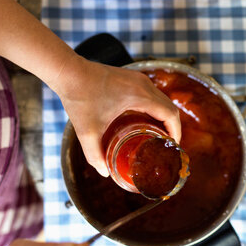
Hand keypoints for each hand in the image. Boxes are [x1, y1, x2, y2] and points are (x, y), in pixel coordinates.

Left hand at [55, 56, 180, 176]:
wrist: (69, 72)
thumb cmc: (79, 98)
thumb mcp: (87, 131)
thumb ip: (94, 155)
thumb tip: (104, 172)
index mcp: (140, 96)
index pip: (170, 114)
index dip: (175, 131)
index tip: (173, 146)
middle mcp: (144, 85)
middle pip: (170, 107)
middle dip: (172, 126)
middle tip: (167, 145)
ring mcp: (139, 79)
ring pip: (162, 100)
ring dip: (165, 117)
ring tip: (159, 135)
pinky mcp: (133, 78)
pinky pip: (153, 94)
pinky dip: (156, 108)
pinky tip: (147, 120)